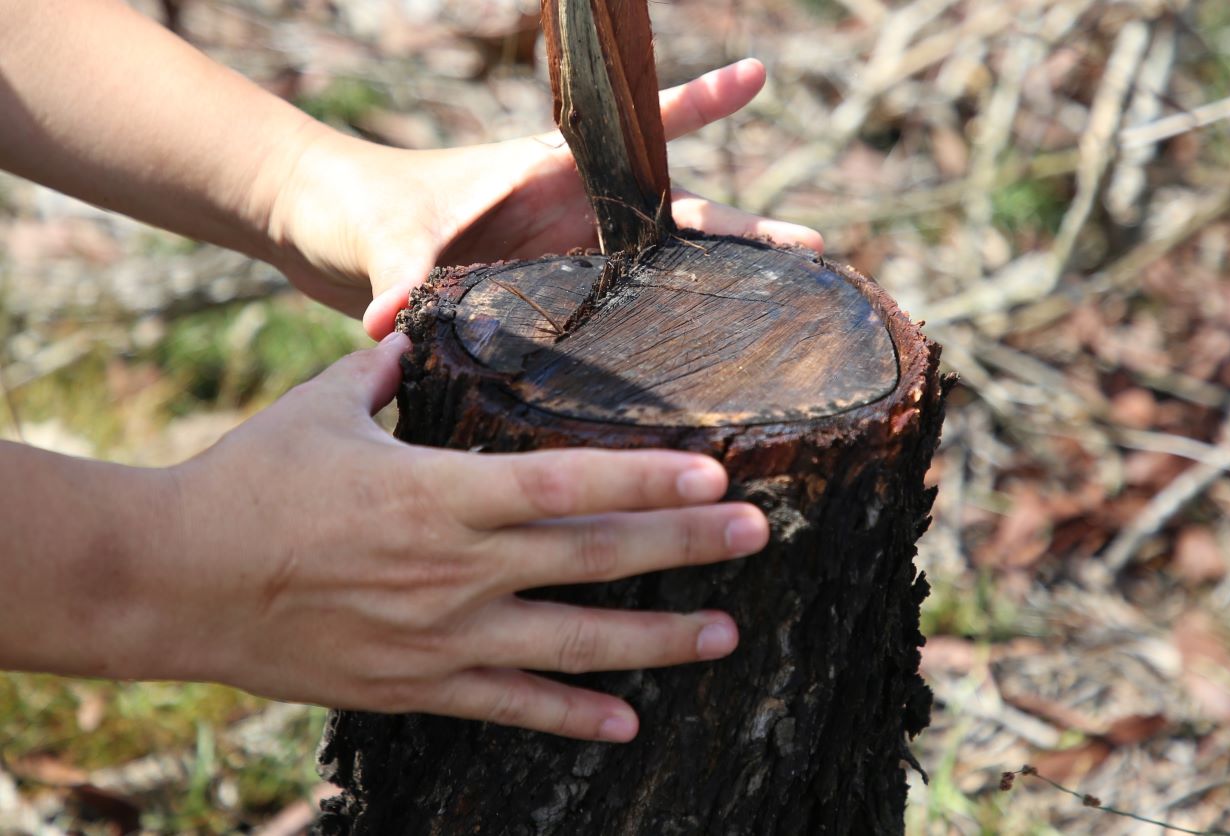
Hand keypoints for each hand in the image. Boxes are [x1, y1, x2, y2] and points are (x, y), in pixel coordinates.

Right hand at [153, 335, 768, 740]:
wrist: (174, 579)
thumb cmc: (247, 481)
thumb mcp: (320, 408)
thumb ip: (382, 370)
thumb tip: (411, 332)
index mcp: (438, 490)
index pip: (566, 482)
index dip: (646, 480)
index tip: (714, 473)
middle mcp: (454, 567)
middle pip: (591, 557)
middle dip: (683, 547)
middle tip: (756, 536)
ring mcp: (440, 636)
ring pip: (571, 641)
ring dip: (656, 640)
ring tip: (727, 634)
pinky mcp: (416, 686)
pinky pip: (510, 705)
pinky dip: (571, 714)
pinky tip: (628, 723)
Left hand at [262, 59, 823, 338]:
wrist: (333, 234)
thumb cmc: (365, 209)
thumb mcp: (389, 240)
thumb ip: (402, 277)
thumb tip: (389, 317)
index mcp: (551, 171)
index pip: (638, 130)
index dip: (696, 104)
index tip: (756, 77)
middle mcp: (573, 213)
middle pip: (675, 214)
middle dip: (744, 230)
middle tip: (817, 248)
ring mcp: (568, 259)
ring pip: (658, 270)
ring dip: (714, 291)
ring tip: (785, 320)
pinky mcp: (552, 301)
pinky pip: (616, 318)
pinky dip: (654, 338)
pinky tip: (691, 374)